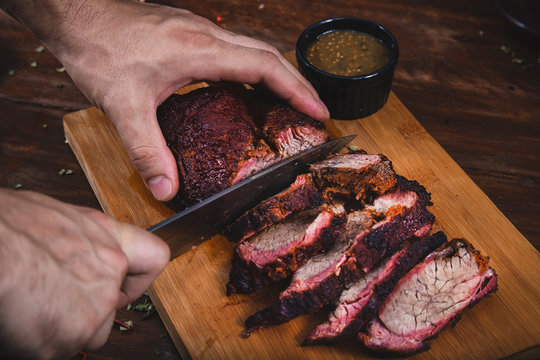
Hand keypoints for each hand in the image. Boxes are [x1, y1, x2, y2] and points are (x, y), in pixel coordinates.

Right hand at [0, 189, 169, 358]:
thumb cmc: (8, 228)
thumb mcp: (52, 217)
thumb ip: (75, 240)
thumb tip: (65, 249)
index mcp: (106, 234)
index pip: (154, 257)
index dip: (139, 278)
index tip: (124, 284)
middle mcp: (112, 267)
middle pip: (114, 303)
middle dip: (87, 308)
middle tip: (53, 298)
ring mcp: (99, 302)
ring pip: (91, 331)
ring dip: (66, 327)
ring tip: (31, 307)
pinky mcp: (77, 332)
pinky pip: (62, 348)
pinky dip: (41, 343)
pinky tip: (22, 320)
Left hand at [41, 0, 328, 201]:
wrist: (76, 16)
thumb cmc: (99, 50)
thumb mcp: (124, 106)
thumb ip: (147, 151)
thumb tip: (166, 188)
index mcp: (201, 51)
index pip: (265, 67)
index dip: (296, 89)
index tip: (318, 111)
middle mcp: (206, 37)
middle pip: (268, 54)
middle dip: (296, 82)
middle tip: (313, 111)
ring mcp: (197, 32)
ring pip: (252, 49)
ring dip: (276, 73)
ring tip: (289, 102)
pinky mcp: (186, 35)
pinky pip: (232, 50)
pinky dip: (250, 69)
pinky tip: (244, 89)